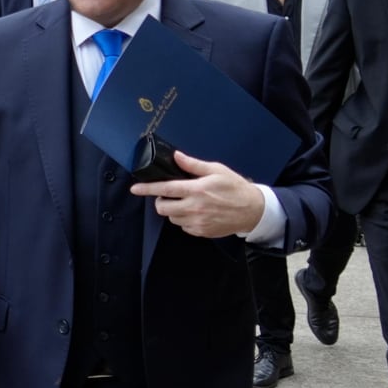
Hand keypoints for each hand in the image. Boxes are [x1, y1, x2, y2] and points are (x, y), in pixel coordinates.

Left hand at [130, 151, 264, 237]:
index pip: (165, 189)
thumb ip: (193, 165)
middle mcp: (194, 207)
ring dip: (173, 210)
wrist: (252, 210)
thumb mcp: (216, 170)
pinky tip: (196, 212)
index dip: (147, 189)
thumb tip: (176, 156)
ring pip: (172, 218)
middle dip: (160, 201)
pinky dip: (184, 219)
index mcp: (196, 190)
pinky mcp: (201, 232)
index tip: (135, 188)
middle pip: (162, 208)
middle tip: (170, 195)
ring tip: (187, 202)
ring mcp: (197, 222)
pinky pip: (183, 226)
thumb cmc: (235, 188)